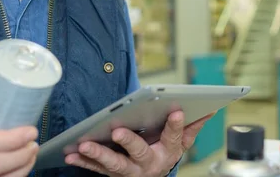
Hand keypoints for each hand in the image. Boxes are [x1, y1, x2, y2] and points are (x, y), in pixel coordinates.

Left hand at [65, 111, 214, 176]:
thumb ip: (192, 126)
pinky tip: (70, 154)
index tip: (176, 111)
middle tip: (117, 132)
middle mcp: (148, 164)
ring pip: (113, 163)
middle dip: (128, 143)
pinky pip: (96, 169)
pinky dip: (83, 162)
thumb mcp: (182, 143)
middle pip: (138, 153)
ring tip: (83, 146)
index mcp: (167, 153)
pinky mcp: (111, 173)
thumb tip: (209, 109)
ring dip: (97, 155)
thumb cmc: (164, 153)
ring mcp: (128, 171)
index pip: (174, 137)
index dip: (176, 125)